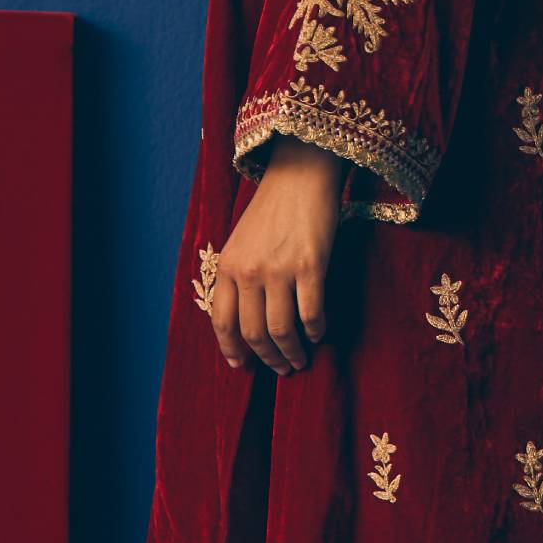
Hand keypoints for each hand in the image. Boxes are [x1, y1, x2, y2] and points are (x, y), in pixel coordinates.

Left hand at [209, 138, 341, 376]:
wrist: (300, 174)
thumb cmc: (272, 209)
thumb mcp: (241, 241)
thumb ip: (238, 277)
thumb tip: (246, 322)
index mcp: (227, 266)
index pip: (222, 322)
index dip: (232, 350)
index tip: (242, 366)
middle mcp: (249, 271)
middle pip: (254, 333)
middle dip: (267, 358)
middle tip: (281, 368)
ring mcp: (279, 270)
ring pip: (282, 331)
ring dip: (292, 353)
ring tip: (300, 359)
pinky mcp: (311, 266)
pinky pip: (312, 314)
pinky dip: (316, 331)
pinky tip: (319, 334)